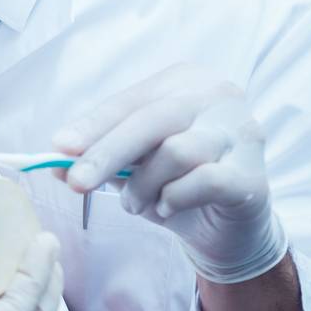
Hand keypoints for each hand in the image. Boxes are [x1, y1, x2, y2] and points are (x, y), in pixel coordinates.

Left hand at [53, 64, 286, 284]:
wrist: (226, 228)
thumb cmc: (173, 183)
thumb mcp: (129, 165)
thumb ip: (97, 155)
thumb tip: (55, 161)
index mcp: (184, 82)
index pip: (129, 101)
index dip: (92, 126)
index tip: (59, 148)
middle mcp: (219, 96)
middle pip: (154, 120)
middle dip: (107, 153)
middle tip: (76, 184)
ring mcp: (244, 132)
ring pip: (179, 150)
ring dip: (144, 185)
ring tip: (134, 204)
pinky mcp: (254, 173)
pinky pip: (206, 180)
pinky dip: (175, 197)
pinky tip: (166, 207)